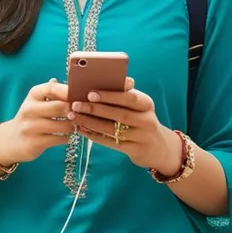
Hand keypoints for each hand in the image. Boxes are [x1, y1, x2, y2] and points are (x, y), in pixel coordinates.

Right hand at [0, 80, 75, 165]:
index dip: (68, 91)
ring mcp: (31, 127)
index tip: (80, 96)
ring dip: (72, 126)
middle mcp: (29, 109)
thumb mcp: (38, 101)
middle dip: (74, 111)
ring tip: (72, 125)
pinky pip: (60, 139)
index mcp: (33, 95)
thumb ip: (54, 92)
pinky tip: (65, 136)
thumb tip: (74, 83)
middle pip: (61, 107)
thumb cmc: (32, 117)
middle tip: (81, 114)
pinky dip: (67, 138)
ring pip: (64, 125)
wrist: (12, 140)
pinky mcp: (34, 142)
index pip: (52, 88)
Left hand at [67, 77, 181, 173]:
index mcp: (146, 104)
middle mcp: (147, 120)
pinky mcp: (134, 150)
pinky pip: (110, 143)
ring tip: (73, 116)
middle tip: (76, 104)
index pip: (129, 97)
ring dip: (90, 123)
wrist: (158, 147)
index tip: (90, 93)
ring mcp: (141, 137)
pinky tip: (81, 129)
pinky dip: (94, 136)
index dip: (110, 95)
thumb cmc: (141, 119)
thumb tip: (97, 81)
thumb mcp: (138, 106)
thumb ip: (123, 95)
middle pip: (119, 114)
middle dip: (95, 109)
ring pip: (112, 129)